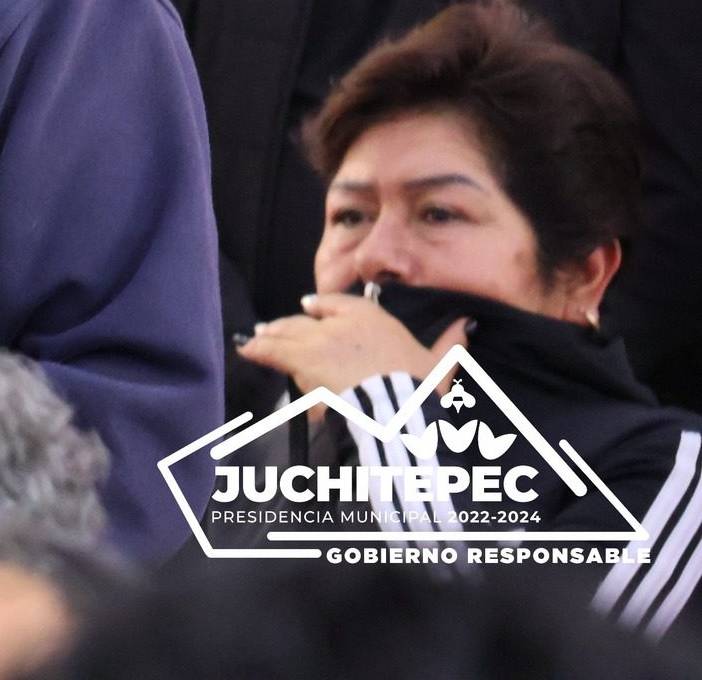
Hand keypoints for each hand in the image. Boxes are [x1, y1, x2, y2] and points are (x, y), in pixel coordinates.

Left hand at [237, 293, 470, 398]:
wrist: (396, 408)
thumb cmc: (419, 388)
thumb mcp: (441, 364)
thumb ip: (451, 344)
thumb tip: (466, 324)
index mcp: (373, 318)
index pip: (339, 304)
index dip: (321, 307)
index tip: (310, 307)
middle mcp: (340, 323)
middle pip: (306, 319)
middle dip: (289, 324)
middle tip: (273, 327)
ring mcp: (318, 340)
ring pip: (287, 333)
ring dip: (271, 336)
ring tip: (256, 338)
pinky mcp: (301, 361)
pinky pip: (272, 351)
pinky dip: (257, 349)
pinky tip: (245, 348)